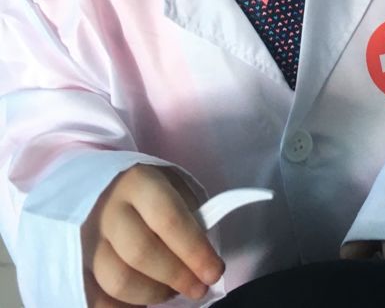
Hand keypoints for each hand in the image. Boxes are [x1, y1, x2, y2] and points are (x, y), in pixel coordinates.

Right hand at [81, 164, 223, 306]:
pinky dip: (122, 306)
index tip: (214, 272)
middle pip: (141, 252)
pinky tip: (142, 302)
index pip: (168, 219)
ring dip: (152, 293)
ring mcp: (86, 238)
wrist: (102, 186)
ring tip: (171, 291)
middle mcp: (109, 209)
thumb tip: (202, 257)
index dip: (194, 250)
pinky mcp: (76, 263)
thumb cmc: (148, 189)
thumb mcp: (172, 185)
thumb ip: (188, 215)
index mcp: (139, 182)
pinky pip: (95, 297)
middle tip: (198, 288)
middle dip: (176, 276)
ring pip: (116, 279)